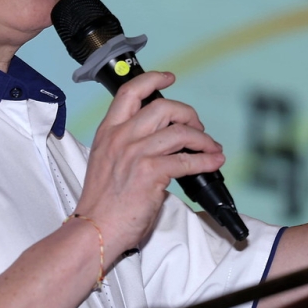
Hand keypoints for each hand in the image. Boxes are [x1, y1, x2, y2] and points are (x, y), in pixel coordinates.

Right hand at [73, 71, 225, 255]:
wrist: (95, 230)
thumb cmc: (103, 203)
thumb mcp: (106, 162)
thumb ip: (127, 144)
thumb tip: (160, 139)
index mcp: (108, 132)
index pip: (130, 92)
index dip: (153, 79)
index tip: (169, 78)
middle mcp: (121, 138)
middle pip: (163, 107)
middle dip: (188, 114)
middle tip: (197, 127)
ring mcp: (136, 153)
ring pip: (180, 131)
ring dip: (203, 139)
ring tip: (211, 148)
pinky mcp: (151, 172)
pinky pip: (187, 159)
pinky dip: (206, 160)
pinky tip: (212, 162)